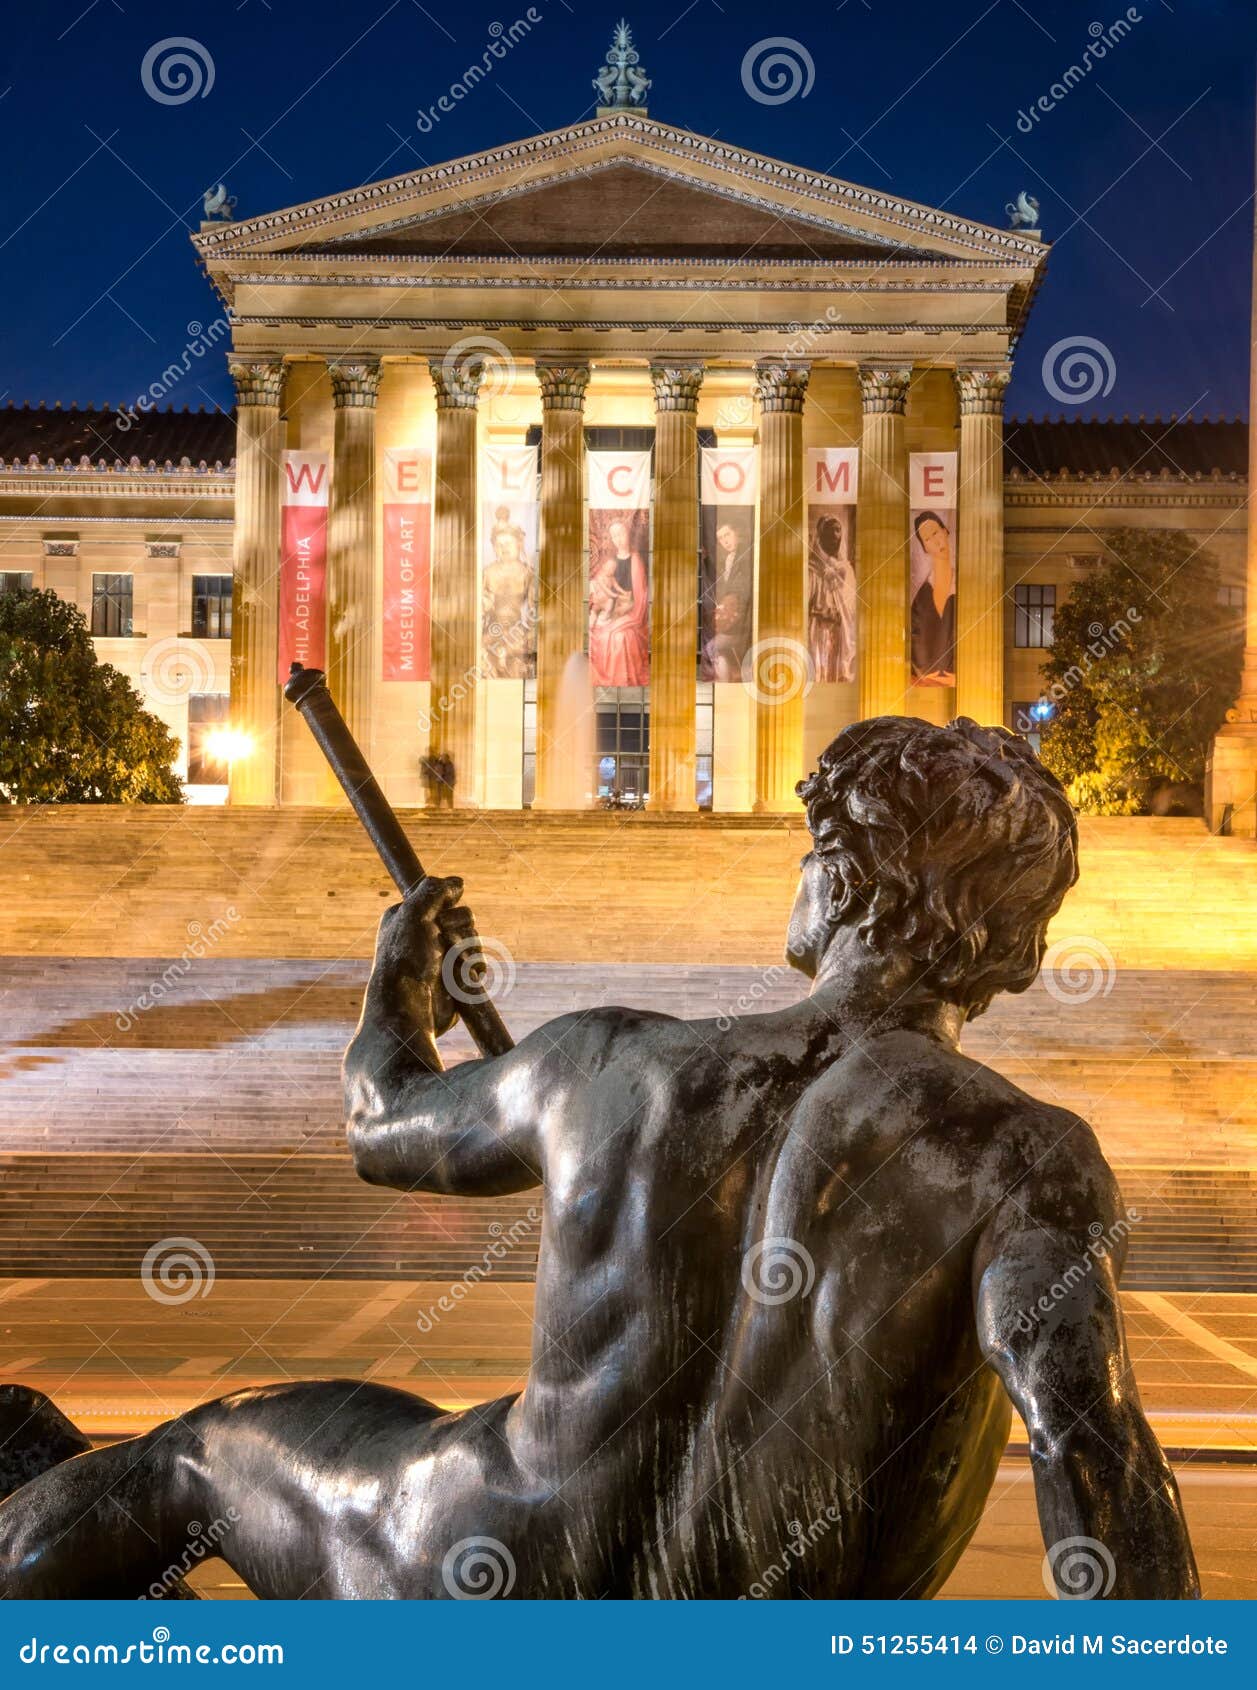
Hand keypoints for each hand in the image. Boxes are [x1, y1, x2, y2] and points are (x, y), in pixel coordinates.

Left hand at [376, 876, 480, 1037]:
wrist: (409, 1007)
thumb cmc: (404, 959)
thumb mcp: (413, 914)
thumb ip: (434, 890)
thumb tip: (459, 882)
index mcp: (410, 918)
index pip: (444, 898)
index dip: (448, 906)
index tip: (438, 917)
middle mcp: (426, 936)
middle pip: (466, 917)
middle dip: (460, 929)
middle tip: (442, 942)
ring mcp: (442, 957)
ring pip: (475, 939)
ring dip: (467, 949)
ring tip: (449, 963)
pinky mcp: (456, 978)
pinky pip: (479, 963)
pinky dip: (473, 968)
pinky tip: (461, 976)